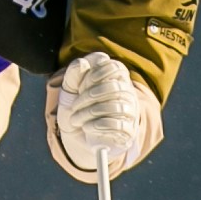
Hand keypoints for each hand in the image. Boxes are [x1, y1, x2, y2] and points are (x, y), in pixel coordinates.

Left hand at [45, 51, 161, 180]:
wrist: (75, 136)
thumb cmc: (75, 108)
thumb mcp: (70, 89)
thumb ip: (74, 74)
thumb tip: (82, 63)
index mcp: (116, 77)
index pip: (115, 67)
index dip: (95, 75)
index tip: (78, 87)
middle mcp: (127, 92)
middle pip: (115, 87)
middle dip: (89, 96)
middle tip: (74, 106)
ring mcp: (130, 111)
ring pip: (115, 107)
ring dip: (90, 112)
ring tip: (76, 119)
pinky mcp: (129, 130)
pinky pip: (118, 125)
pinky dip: (98, 125)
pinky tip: (87, 127)